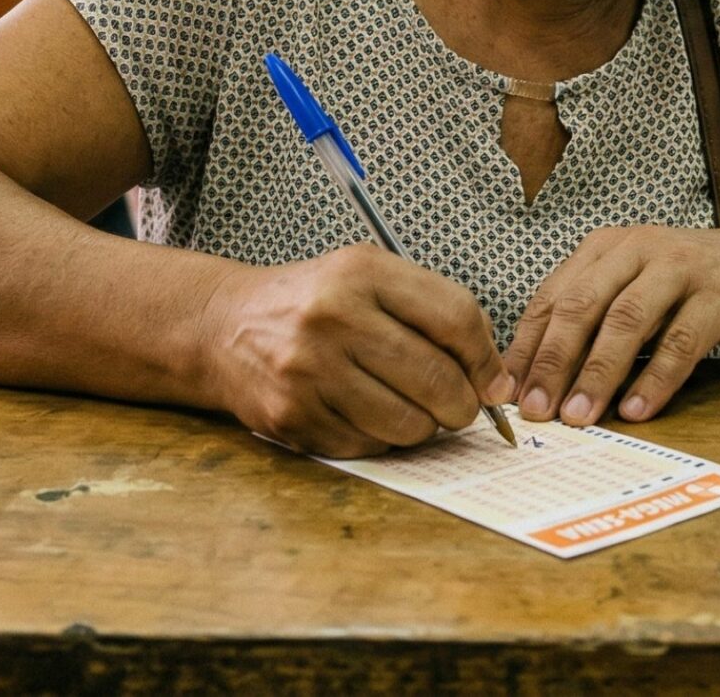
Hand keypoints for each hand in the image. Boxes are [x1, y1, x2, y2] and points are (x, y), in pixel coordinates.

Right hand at [203, 246, 510, 457]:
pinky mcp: (291, 416)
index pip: (455, 317)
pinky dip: (380, 440)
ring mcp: (307, 370)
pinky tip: (365, 415)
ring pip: (407, 424)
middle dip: (462, 405)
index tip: (494, 382)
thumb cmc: (313, 303)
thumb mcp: (368, 279)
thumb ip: (434, 312)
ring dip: (422, 427)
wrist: (224, 326)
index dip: (486, 359)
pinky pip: (367, 447)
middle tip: (458, 407)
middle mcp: (332, 317)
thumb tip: (496, 379)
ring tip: (409, 408)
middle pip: (436, 378)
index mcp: (361, 273)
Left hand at [506, 224, 719, 428]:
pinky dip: (656, 378)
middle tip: (535, 409)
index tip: (508, 393)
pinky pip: (681, 340)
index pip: (552, 298)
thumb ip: (593, 323)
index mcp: (605, 248)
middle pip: (582, 305)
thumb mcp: (633, 289)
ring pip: (627, 321)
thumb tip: (539, 381)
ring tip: (578, 416)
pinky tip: (637, 410)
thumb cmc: (689, 285)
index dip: (527, 347)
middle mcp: (637, 250)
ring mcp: (680, 268)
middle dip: (553, 360)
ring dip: (598, 373)